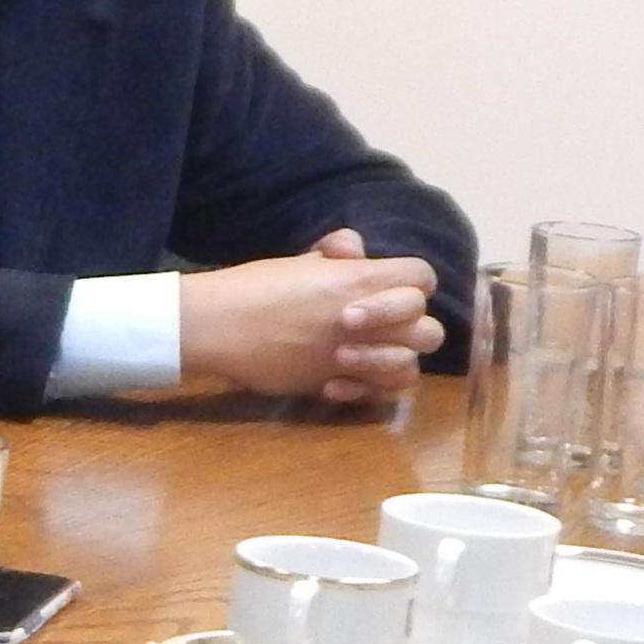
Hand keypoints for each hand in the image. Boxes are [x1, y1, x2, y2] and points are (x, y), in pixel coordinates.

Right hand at [177, 232, 442, 403]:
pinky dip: (365, 388)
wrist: (216, 325)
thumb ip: (334, 256)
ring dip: (393, 359)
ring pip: (411, 365)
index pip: (421, 277)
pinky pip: (376, 393)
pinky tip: (337, 378)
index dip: (408, 282)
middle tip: (370, 325)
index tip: (380, 286)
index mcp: (360, 279)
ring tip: (358, 354)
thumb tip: (353, 250)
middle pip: (427, 325)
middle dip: (407, 325)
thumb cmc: (252, 287)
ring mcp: (354, 354)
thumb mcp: (297, 261)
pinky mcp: (334, 382)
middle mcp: (369, 317)